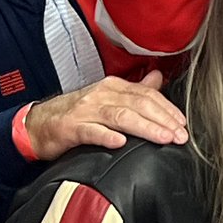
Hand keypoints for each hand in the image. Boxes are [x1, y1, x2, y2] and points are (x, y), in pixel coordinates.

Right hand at [25, 70, 187, 160]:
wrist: (40, 123)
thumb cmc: (78, 112)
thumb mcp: (108, 97)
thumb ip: (134, 90)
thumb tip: (159, 78)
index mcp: (114, 87)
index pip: (147, 95)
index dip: (167, 109)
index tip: (183, 124)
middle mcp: (103, 94)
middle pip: (139, 104)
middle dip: (163, 120)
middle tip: (180, 135)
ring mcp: (86, 110)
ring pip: (121, 116)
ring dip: (145, 128)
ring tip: (163, 138)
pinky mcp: (71, 128)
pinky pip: (91, 131)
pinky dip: (107, 136)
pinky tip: (121, 144)